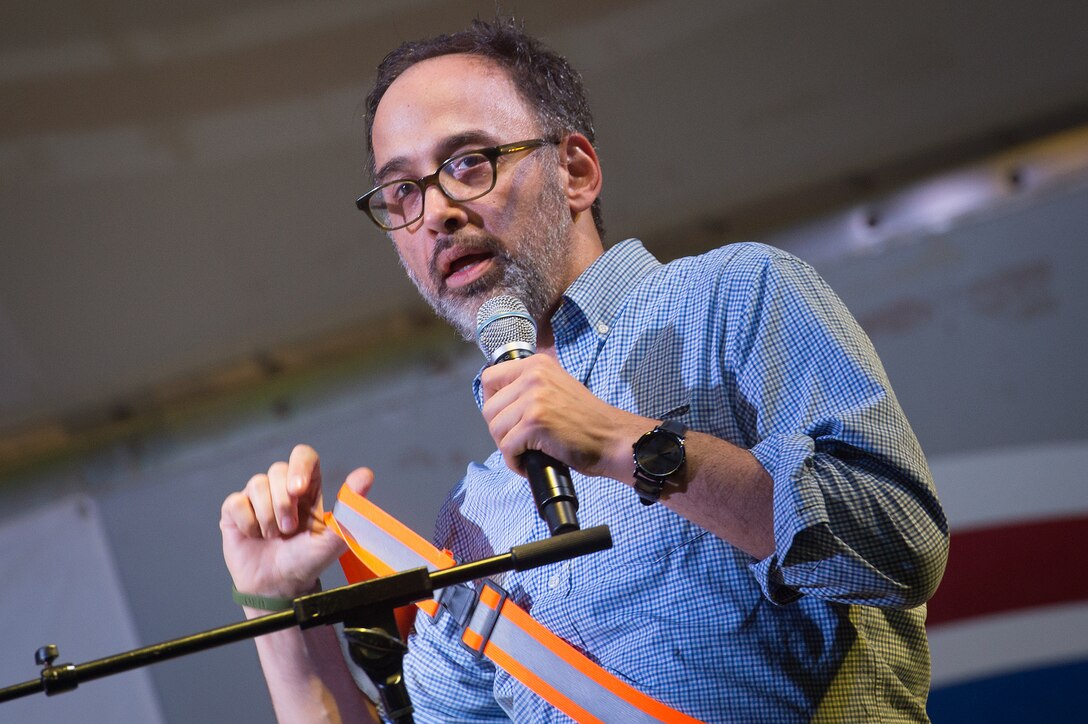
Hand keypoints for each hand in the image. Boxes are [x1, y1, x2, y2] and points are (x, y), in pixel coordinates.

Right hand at [220, 444, 373, 600]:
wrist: (278, 586)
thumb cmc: (307, 561)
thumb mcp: (333, 538)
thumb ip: (350, 507)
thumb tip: (365, 475)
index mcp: (308, 488)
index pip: (303, 456)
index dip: (299, 465)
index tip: (298, 490)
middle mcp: (282, 488)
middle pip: (278, 469)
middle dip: (283, 503)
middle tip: (289, 529)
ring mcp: (257, 498)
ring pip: (257, 484)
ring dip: (267, 516)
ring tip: (274, 536)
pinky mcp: (235, 510)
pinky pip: (236, 501)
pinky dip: (247, 522)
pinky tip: (254, 535)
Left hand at [479, 355, 649, 480]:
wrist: (612, 438)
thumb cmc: (586, 421)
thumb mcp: (556, 387)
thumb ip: (529, 387)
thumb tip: (498, 402)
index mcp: (536, 364)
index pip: (489, 378)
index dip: (493, 403)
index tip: (506, 418)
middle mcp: (533, 375)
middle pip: (489, 408)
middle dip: (500, 431)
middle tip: (520, 441)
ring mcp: (534, 398)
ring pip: (495, 429)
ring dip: (508, 447)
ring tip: (527, 452)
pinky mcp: (535, 422)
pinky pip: (507, 448)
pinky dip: (515, 462)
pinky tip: (529, 463)